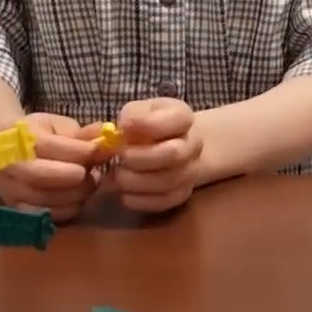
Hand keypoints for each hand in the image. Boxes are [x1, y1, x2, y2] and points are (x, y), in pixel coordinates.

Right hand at [0, 113, 107, 221]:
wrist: (7, 153)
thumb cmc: (37, 136)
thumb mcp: (58, 126)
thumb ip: (81, 133)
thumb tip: (104, 133)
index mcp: (20, 139)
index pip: (47, 145)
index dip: (79, 150)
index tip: (100, 151)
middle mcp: (11, 166)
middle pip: (43, 176)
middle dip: (76, 176)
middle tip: (94, 173)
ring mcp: (11, 191)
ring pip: (46, 200)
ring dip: (75, 194)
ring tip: (88, 184)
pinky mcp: (17, 210)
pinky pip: (46, 217)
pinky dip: (67, 210)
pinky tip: (77, 198)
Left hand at [111, 98, 203, 212]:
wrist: (170, 145)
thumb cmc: (149, 124)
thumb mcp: (140, 110)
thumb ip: (132, 115)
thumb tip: (124, 129)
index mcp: (183, 117)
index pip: (177, 118)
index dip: (148, 124)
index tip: (123, 127)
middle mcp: (193, 144)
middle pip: (174, 154)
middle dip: (140, 157)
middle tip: (120, 156)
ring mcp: (191, 171)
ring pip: (167, 182)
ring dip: (135, 181)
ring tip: (117, 175)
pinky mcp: (182, 194)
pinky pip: (164, 202)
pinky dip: (140, 200)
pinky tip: (124, 192)